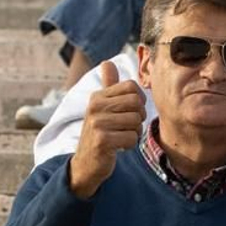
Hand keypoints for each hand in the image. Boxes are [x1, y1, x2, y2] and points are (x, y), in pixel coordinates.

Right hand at [68, 62, 145, 199]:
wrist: (87, 162)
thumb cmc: (101, 132)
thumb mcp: (103, 107)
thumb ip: (108, 86)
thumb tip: (107, 62)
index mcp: (98, 96)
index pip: (132, 87)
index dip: (138, 101)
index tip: (129, 112)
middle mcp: (95, 106)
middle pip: (137, 103)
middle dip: (138, 118)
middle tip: (125, 127)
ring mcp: (97, 122)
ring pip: (136, 121)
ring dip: (133, 133)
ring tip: (119, 136)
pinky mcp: (101, 139)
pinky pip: (132, 137)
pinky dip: (129, 144)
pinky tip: (116, 147)